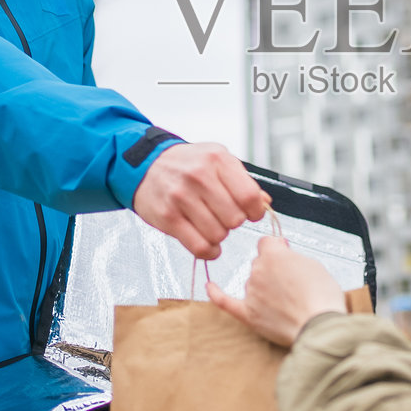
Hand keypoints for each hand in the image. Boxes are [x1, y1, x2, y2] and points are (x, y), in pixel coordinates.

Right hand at [132, 142, 269, 259]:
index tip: (251, 213)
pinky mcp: (168, 217)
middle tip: (225, 216)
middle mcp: (199, 177)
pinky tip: (207, 244)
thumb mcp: (216, 159)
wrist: (145, 165)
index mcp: (217, 160)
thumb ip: (242, 180)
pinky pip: (199, 246)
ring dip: (219, 236)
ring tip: (211, 224)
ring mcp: (182, 197)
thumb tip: (265, 202)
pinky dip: (208, 251)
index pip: (250, 196)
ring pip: (218, 235)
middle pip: (235, 218)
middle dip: (234, 222)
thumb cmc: (185, 164)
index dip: (255, 211)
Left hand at [208, 235, 346, 346]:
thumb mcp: (313, 264)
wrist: (319, 326)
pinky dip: (216, 294)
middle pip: (259, 264)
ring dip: (264, 288)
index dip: (277, 249)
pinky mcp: (248, 315)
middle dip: (272, 271)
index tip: (283, 252)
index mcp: (273, 256)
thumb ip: (293, 256)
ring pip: (252, 283)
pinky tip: (210, 287)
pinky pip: (225, 302)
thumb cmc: (321, 296)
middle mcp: (257, 272)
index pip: (266, 243)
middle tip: (292, 284)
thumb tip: (283, 251)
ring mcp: (251, 293)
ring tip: (288, 302)